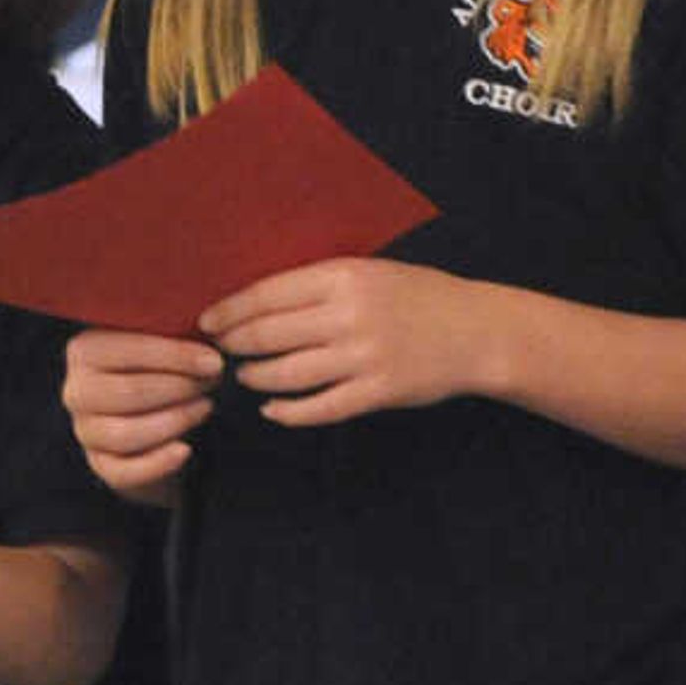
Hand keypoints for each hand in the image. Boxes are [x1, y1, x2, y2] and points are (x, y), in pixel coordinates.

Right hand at [63, 326, 220, 496]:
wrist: (153, 417)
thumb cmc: (161, 369)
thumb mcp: (162, 344)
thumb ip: (174, 333)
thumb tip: (211, 331)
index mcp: (84, 350)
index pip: (127, 351)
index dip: (174, 357)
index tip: (214, 361)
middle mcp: (77, 391)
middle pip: (128, 393)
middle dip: (179, 388)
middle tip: (213, 383)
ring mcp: (85, 430)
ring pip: (126, 434)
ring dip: (174, 421)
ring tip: (205, 407)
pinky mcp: (100, 465)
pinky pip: (125, 471)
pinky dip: (158, 463)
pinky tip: (185, 451)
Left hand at [205, 257, 499, 425]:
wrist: (477, 331)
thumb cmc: (418, 296)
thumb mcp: (371, 272)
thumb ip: (321, 284)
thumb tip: (257, 298)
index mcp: (345, 276)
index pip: (268, 294)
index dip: (230, 310)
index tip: (207, 320)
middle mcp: (350, 315)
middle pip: (269, 335)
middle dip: (234, 346)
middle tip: (217, 351)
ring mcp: (364, 357)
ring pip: (287, 374)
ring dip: (256, 378)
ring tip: (244, 377)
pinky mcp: (377, 392)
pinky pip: (320, 408)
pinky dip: (289, 412)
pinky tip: (273, 410)